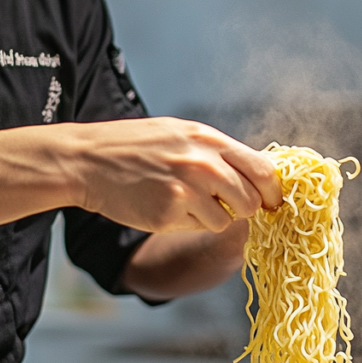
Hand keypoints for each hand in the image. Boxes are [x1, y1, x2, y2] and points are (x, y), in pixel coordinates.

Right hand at [69, 117, 281, 233]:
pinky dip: (188, 224)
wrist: (89, 160)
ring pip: (227, 220)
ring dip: (213, 218)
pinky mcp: (170, 212)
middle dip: (242, 209)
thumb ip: (218, 152)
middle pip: (251, 201)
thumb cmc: (136, 147)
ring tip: (185, 201)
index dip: (271, 192)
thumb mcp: (181, 134)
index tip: (269, 202)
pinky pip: (199, 228)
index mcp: (209, 139)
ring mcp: (187, 188)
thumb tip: (257, 176)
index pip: (263, 170)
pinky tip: (166, 206)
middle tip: (222, 205)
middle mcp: (204, 162)